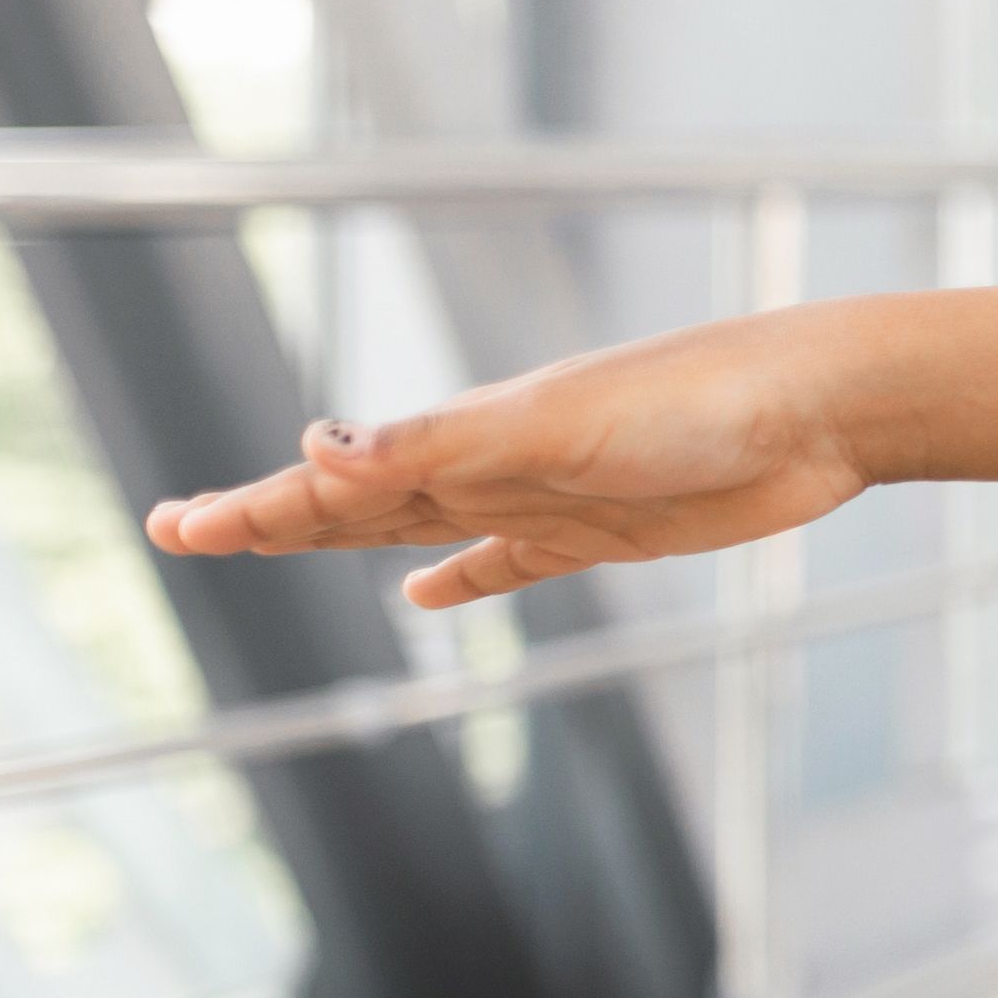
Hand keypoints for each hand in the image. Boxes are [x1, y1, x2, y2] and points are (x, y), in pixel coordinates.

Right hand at [143, 287, 997, 610]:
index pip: (333, 484)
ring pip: (416, 527)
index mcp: (470, 438)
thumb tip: (314, 449)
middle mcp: (495, 465)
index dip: (253, 509)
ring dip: (344, 540)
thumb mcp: (559, 425)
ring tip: (272, 545)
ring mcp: (547, 497)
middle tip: (182, 531)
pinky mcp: (606, 531)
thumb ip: (438, 443)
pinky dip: (462, 579)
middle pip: (355, 505)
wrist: (825, 406)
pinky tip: (427, 598)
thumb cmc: (704, 399)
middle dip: (269, 521)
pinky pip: (509, 563)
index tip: (173, 526)